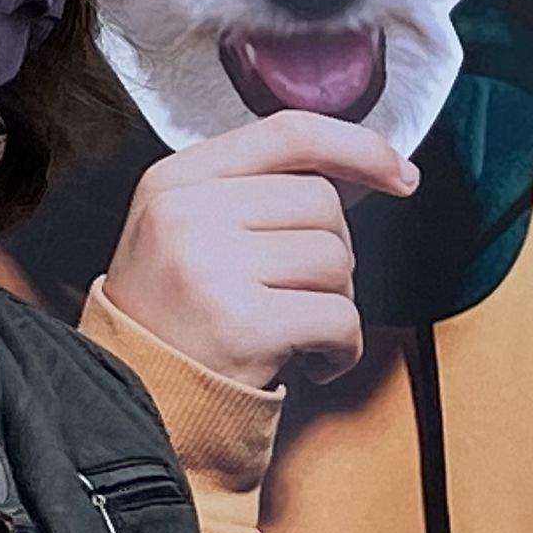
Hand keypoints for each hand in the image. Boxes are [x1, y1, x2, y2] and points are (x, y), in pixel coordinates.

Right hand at [100, 114, 421, 388]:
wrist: (134, 399)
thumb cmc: (173, 318)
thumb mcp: (188, 230)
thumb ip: (256, 192)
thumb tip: (357, 171)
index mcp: (175, 179)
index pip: (288, 133)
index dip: (357, 147)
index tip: (398, 172)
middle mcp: (187, 214)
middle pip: (321, 201)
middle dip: (333, 251)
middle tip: (301, 293)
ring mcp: (212, 268)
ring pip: (335, 259)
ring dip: (337, 301)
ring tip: (299, 329)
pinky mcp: (243, 325)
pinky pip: (339, 317)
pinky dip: (343, 347)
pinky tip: (313, 361)